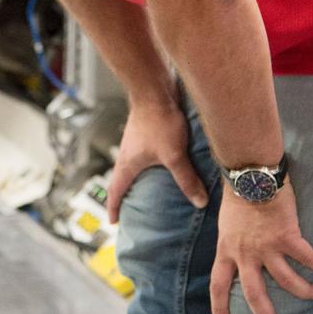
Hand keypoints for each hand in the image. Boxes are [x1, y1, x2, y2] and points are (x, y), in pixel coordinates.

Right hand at [107, 98, 208, 223]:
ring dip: (136, 179)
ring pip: (132, 166)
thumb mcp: (174, 155)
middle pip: (121, 180)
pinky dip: (147, 165)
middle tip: (131, 209)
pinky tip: (161, 163)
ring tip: (148, 188)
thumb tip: (199, 202)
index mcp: (127, 164)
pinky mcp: (143, 132)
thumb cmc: (159, 122)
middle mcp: (127, 154)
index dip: (114, 208)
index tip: (113, 222)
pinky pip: (142, 154)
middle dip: (124, 196)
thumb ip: (186, 179)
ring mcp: (134, 142)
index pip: (115, 192)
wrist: (154, 90)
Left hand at [208, 181, 312, 313]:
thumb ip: (234, 242)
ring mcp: (266, 246)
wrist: (250, 176)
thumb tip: (240, 253)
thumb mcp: (226, 225)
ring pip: (285, 280)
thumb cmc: (238, 195)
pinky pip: (306, 256)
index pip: (218, 285)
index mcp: (226, 250)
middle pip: (253, 293)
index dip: (219, 307)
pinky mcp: (286, 236)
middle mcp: (244, 253)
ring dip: (302, 290)